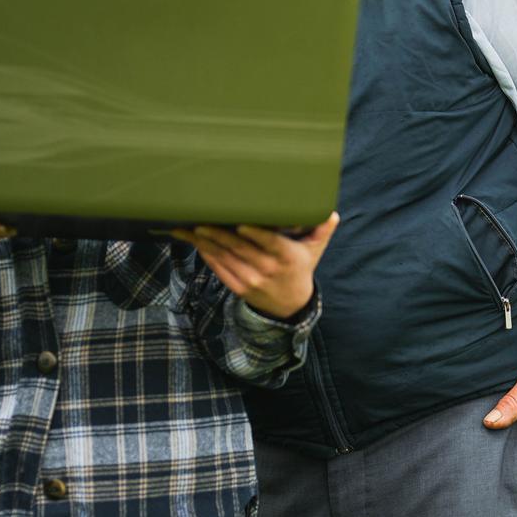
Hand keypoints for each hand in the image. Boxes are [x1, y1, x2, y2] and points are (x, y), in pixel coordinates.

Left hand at [174, 213, 339, 318]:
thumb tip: (330, 212)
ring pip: (225, 258)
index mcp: (288, 258)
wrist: (290, 304)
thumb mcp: (315, 250)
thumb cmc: (300, 267)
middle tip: (199, 220)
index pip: (271, 244)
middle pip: (240, 250)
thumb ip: (322, 229)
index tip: (241, 224)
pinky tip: (194, 242)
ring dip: (204, 243)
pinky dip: (206, 255)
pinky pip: (219, 269)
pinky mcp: (238, 287)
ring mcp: (251, 280)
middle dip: (217, 234)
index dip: (256, 235)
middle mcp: (268, 270)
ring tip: (185, 228)